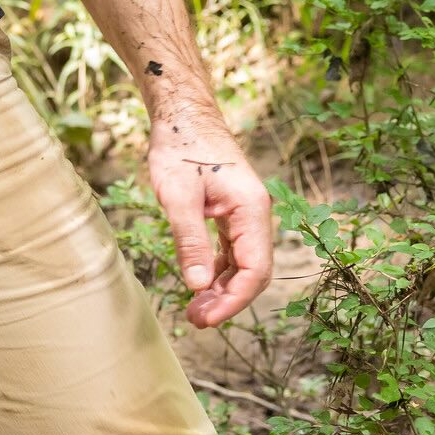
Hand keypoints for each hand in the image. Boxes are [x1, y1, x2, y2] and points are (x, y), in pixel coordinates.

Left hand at [147, 118, 274, 328]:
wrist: (181, 114)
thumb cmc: (179, 147)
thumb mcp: (178, 196)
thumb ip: (189, 240)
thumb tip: (197, 287)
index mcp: (252, 210)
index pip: (255, 270)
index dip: (233, 300)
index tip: (207, 319)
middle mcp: (256, 214)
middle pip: (252, 271)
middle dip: (227, 300)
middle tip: (195, 320)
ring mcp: (245, 213)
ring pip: (242, 263)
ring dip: (221, 288)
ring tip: (195, 310)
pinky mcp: (230, 211)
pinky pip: (231, 250)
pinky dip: (217, 270)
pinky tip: (199, 283)